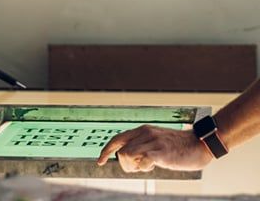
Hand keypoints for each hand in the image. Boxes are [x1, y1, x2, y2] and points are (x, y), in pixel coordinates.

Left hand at [97, 125, 212, 172]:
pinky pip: (142, 160)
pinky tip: (153, 166)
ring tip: (148, 166)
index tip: (100, 161)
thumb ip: (142, 145)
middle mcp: (145, 133)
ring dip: (134, 167)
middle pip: (120, 151)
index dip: (106, 150)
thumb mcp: (156, 141)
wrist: (199, 144)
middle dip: (126, 165)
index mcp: (142, 130)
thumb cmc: (178, 146)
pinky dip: (143, 168)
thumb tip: (127, 155)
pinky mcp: (161, 152)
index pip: (117, 138)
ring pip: (127, 155)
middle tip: (140, 167)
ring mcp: (153, 142)